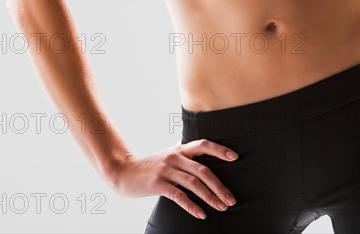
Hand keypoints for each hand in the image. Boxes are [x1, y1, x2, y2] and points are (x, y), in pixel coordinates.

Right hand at [110, 139, 237, 219]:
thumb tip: (205, 158)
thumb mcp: (169, 157)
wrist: (124, 172)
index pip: (203, 145)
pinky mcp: (157, 184)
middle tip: (232, 200)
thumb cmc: (151, 166)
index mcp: (180, 149)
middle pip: (203, 170)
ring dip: (210, 197)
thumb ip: (185, 157)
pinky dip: (192, 206)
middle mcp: (175, 157)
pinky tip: (202, 214)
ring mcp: (166, 170)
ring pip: (193, 184)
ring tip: (221, 207)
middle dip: (219, 186)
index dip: (219, 149)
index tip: (235, 157)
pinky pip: (179, 196)